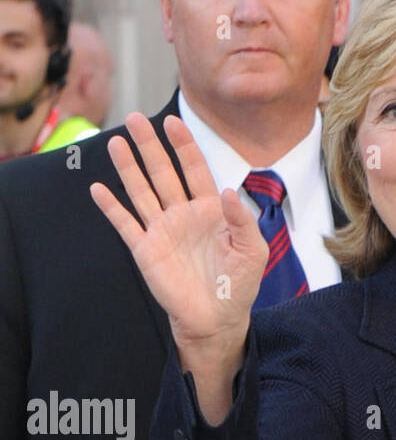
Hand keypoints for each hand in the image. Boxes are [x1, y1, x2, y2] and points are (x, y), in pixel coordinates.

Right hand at [89, 113, 267, 358]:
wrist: (217, 320)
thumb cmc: (239, 286)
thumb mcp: (252, 251)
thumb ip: (242, 220)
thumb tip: (226, 191)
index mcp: (209, 211)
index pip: (195, 170)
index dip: (184, 146)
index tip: (173, 123)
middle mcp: (183, 215)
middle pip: (163, 173)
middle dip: (150, 147)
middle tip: (135, 119)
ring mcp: (162, 230)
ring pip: (142, 192)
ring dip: (128, 167)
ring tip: (116, 142)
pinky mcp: (146, 250)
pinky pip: (125, 224)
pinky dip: (112, 207)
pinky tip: (99, 189)